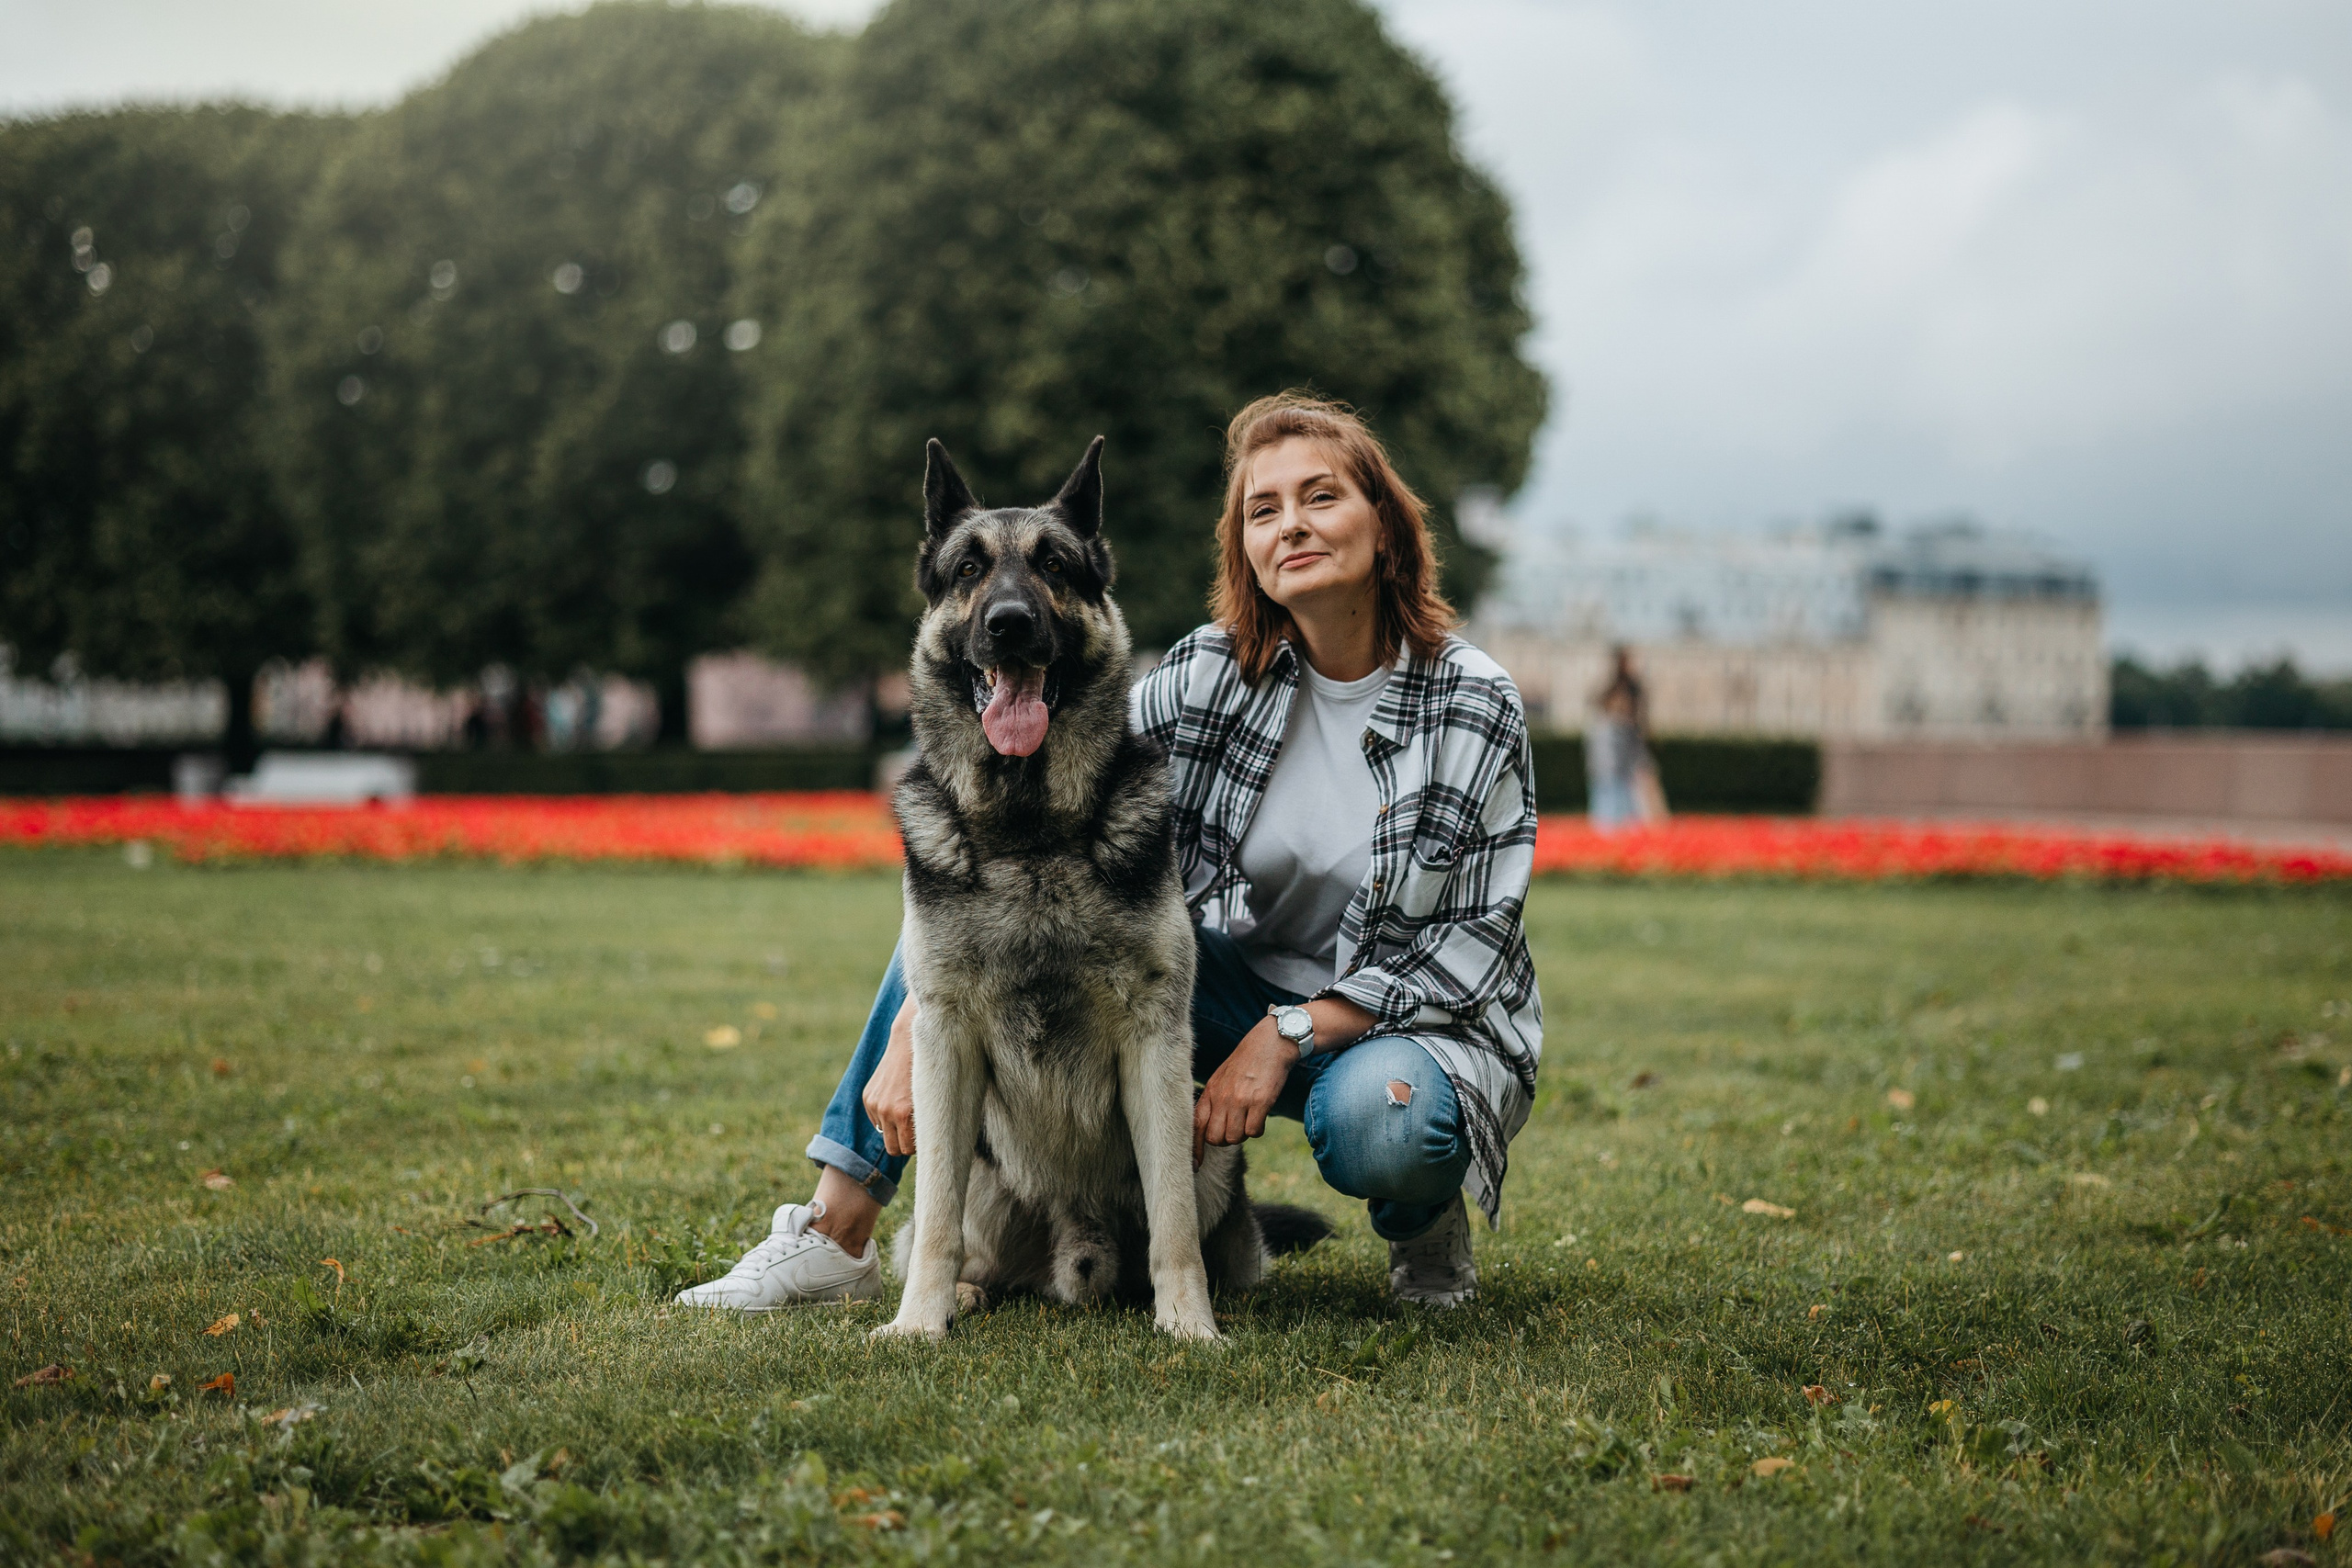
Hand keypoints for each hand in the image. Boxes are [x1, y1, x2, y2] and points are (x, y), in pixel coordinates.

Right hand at [864, 997, 917, 1156]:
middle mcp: (886, 1111)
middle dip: (904, 1144)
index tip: (925, 1138)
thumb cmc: (932, 1072)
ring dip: (895, 1129)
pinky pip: (876, 1120)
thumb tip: (930, 1145)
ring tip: (907, 1112)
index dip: (918, 1146)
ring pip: (884, 1135)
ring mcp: (875, 1103)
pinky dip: (886, 1116)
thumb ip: (928, 1124)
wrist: (909, 1043)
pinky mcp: (867, 1097)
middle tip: (916, 1132)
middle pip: (893, 1149)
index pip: (908, 1150)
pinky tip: (897, 1100)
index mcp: (904, 1114)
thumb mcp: (935, 1100)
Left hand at [1193, 1019, 1297, 1165]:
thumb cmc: (1245, 1063)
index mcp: (1210, 1092)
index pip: (1195, 1127)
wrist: (1270, 1043)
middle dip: (1226, 1139)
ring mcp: (1241, 1100)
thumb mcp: (1221, 1079)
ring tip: (1249, 1118)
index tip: (1195, 1166)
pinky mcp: (1261, 1102)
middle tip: (1236, 1127)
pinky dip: (1257, 1130)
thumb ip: (1213, 1102)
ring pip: (1235, 1138)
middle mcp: (1222, 1098)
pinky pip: (1254, 1132)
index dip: (1194, 1150)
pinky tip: (1260, 1116)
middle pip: (1216, 1139)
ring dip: (1243, 1134)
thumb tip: (1208, 1131)